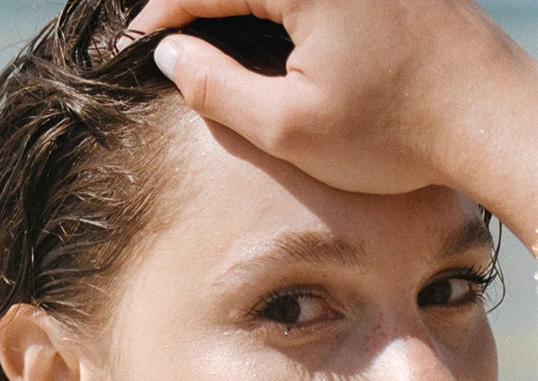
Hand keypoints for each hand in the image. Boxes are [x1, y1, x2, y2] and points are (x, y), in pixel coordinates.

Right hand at [127, 0, 537, 250]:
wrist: (487, 118)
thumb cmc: (393, 131)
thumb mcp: (288, 125)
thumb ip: (214, 87)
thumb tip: (169, 53)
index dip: (159, 14)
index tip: (128, 47)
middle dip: (192, 2)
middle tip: (157, 36)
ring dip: (231, 3)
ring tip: (197, 32)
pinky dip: (272, 4)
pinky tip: (258, 28)